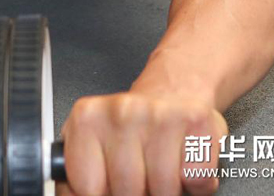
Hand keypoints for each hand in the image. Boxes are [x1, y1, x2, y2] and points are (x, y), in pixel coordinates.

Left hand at [57, 92, 227, 195]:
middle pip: (126, 191)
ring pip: (162, 190)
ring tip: (159, 168)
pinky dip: (193, 183)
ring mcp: (157, 115)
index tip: (107, 188)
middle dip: (136, 193)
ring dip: (164, 190)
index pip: (86, 188)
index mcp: (87, 118)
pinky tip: (181, 161)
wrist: (173, 89)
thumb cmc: (131, 126)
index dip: (102, 195)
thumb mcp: (91, 143)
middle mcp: (120, 111)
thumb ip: (78, 175)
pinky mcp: (193, 121)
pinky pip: (195, 180)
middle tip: (138, 176)